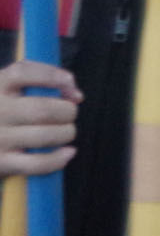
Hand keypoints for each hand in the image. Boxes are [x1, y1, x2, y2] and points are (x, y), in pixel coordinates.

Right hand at [0, 60, 80, 177]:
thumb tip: (76, 96)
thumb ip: (43, 79)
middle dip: (67, 111)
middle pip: (42, 109)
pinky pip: (37, 163)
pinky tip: (68, 152)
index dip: (52, 75)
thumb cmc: (4, 110)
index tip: (69, 82)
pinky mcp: (1, 162)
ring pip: (44, 135)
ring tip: (65, 131)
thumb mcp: (12, 88)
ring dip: (65, 133)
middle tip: (68, 114)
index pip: (22, 72)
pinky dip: (59, 159)